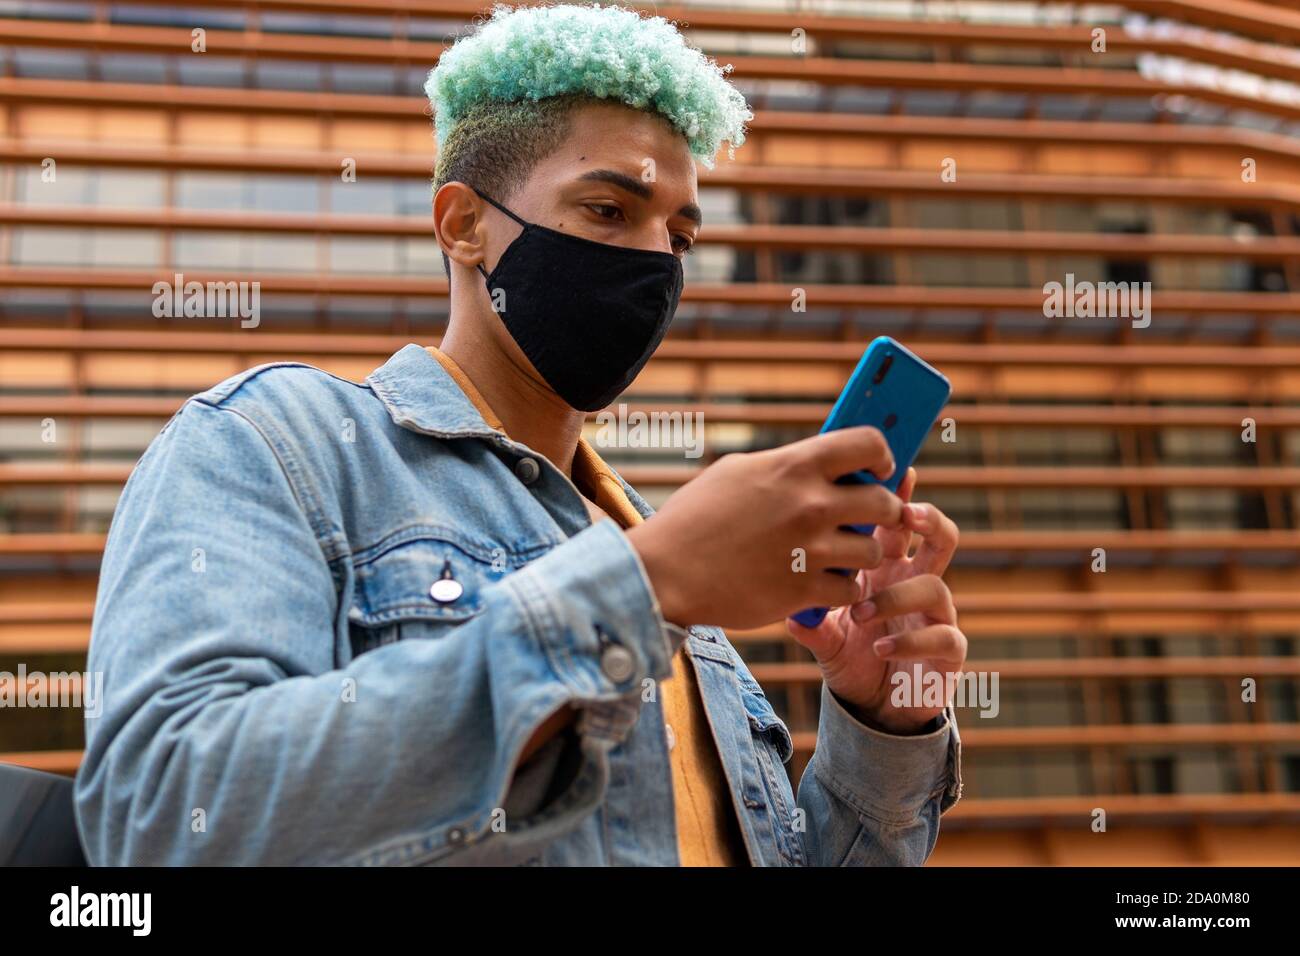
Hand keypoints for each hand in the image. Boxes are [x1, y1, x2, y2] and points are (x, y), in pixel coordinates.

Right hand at [625, 427, 902, 629]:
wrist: (665, 571)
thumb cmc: (694, 518)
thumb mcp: (737, 473)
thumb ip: (785, 466)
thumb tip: (821, 463)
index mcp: (794, 466)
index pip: (868, 444)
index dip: (882, 455)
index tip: (879, 468)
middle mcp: (810, 505)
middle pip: (885, 503)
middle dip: (883, 511)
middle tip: (869, 518)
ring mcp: (810, 550)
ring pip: (872, 551)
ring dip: (860, 555)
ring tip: (840, 554)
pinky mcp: (803, 591)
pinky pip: (850, 589)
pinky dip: (841, 589)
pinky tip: (823, 583)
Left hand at [785, 468, 966, 734]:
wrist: (873, 709)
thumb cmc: (850, 655)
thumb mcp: (823, 633)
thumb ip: (809, 616)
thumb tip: (785, 605)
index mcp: (888, 569)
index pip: (897, 525)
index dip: (900, 498)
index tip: (898, 472)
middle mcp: (917, 585)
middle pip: (941, 539)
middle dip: (929, 521)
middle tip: (905, 516)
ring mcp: (937, 617)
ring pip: (937, 588)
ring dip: (895, 595)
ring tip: (860, 611)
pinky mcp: (948, 653)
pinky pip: (944, 638)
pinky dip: (909, 641)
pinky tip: (878, 648)